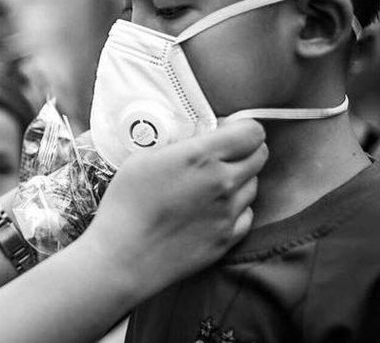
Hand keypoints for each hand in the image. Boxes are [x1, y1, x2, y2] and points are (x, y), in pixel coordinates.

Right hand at [80, 120, 266, 300]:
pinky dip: (235, 208)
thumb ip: (181, 145)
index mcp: (201, 156)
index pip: (251, 132)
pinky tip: (210, 209)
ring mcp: (229, 212)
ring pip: (253, 185)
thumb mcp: (143, 159)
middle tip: (218, 155)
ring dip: (239, 179)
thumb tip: (199, 137)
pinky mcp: (228, 238)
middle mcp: (223, 182)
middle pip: (260, 156)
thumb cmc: (125, 204)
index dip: (240, 128)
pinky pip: (246, 214)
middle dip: (244, 150)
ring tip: (209, 184)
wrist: (123, 256)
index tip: (222, 131)